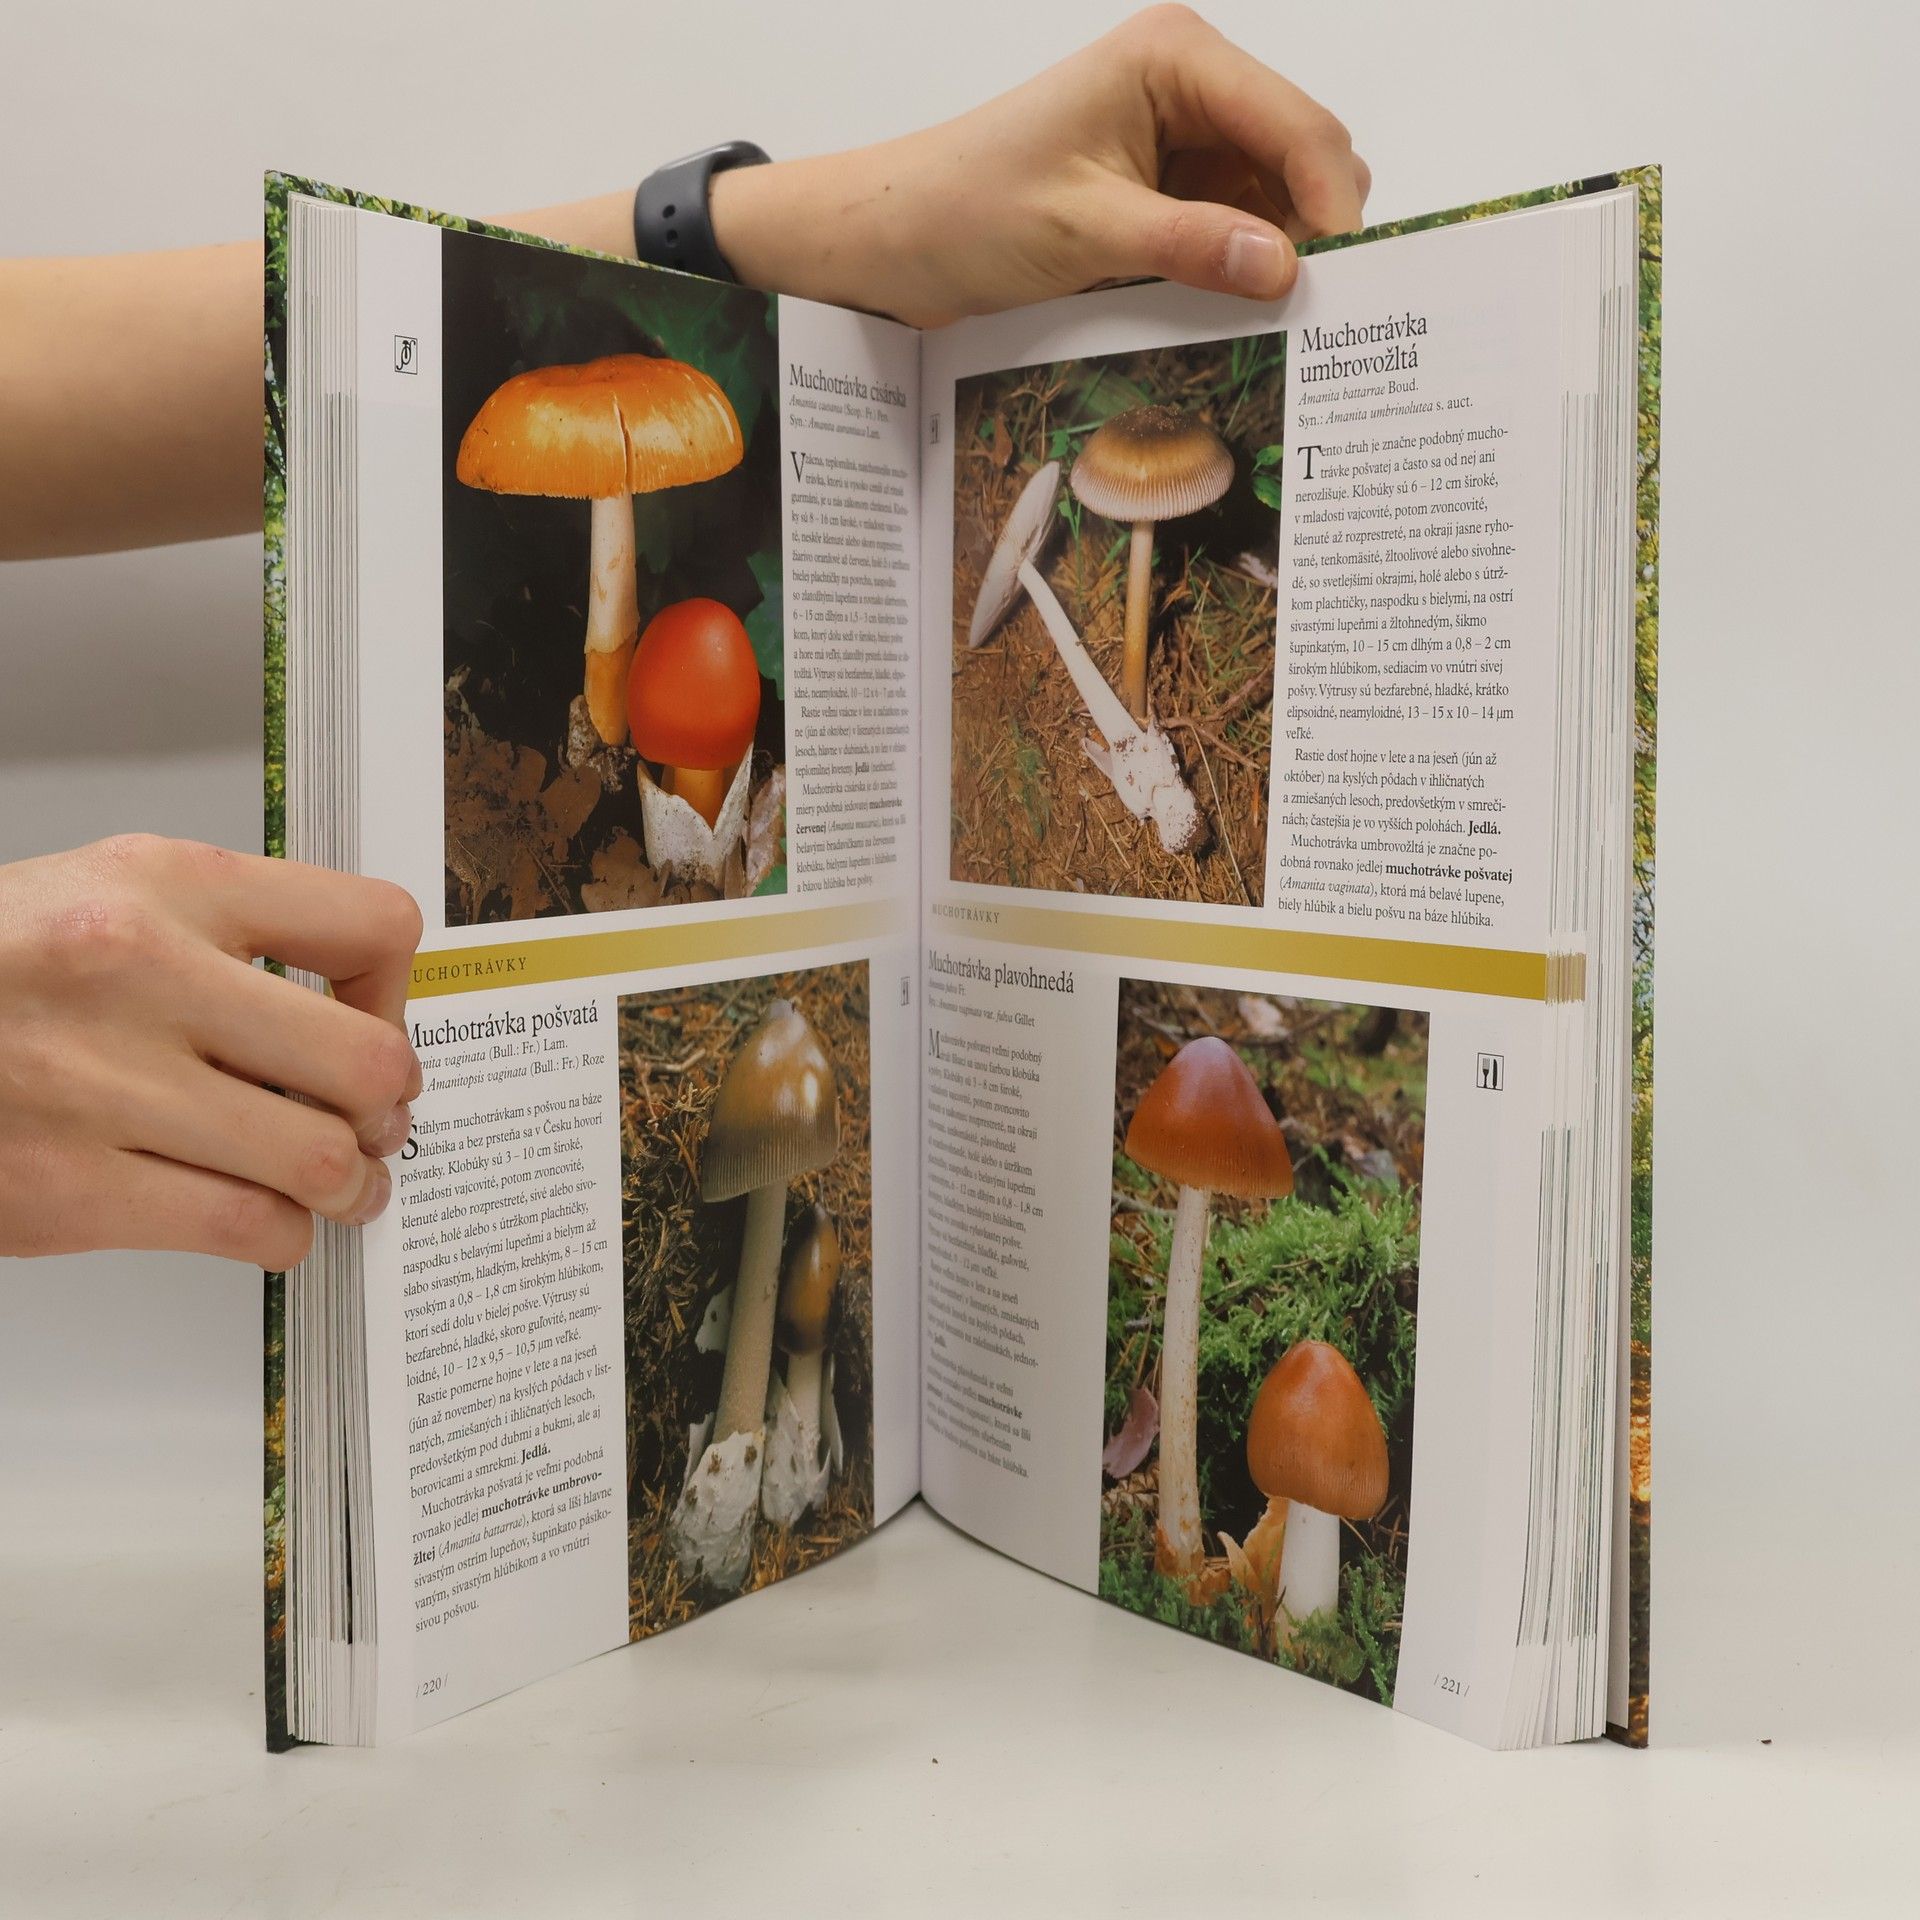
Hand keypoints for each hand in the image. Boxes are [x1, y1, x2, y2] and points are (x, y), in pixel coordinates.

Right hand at [0, 835, 422, 1268]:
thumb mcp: (114, 892)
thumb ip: (237, 931)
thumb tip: (363, 1003)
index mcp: (165, 887)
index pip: (370, 925)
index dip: (400, 988)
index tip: (378, 1019)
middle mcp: (140, 976)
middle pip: (367, 1063)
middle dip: (390, 1106)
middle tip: (375, 1120)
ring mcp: (102, 1088)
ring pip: (319, 1161)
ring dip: (352, 1185)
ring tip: (340, 1182)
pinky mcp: (67, 1190)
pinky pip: (246, 1228)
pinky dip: (282, 1234)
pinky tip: (268, 1216)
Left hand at [712, 6, 1369, 326]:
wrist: (894, 241)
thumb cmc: (966, 210)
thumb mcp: (1083, 232)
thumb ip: (1190, 245)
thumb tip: (1285, 268)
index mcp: (1175, 59)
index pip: (1296, 125)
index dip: (1329, 204)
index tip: (1340, 284)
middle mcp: (1190, 87)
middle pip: (1302, 158)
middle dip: (1312, 231)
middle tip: (1310, 317)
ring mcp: (1182, 142)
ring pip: (1276, 202)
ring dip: (1277, 259)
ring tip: (1270, 326)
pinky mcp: (1165, 194)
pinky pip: (1234, 233)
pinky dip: (1241, 273)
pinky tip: (1234, 316)